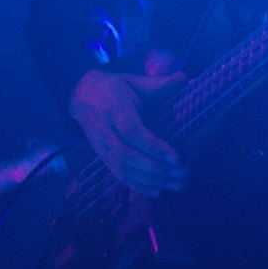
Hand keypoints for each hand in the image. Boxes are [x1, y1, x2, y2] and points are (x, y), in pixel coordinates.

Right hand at [68, 68, 187, 195]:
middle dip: (155, 168)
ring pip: (122, 169)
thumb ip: (158, 84)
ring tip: (177, 184)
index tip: (176, 155)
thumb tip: (184, 78)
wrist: (83, 96)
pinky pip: (118, 175)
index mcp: (113, 107)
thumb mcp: (134, 81)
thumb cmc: (116, 88)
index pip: (131, 131)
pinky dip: (138, 186)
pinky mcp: (101, 157)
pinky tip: (158, 190)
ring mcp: (100, 147)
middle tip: (181, 172)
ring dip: (151, 180)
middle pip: (126, 155)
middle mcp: (104, 130)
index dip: (153, 145)